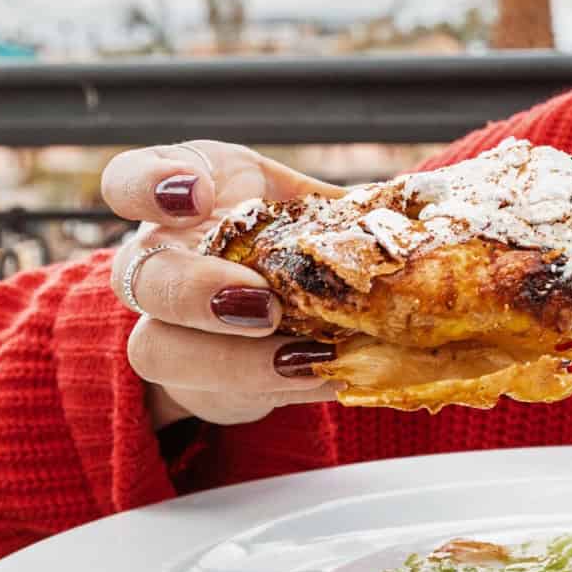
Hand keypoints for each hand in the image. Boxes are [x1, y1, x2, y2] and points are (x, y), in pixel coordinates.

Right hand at [99, 140, 347, 428]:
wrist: (274, 310)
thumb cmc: (293, 239)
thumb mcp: (314, 208)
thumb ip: (351, 209)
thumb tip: (441, 210)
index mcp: (189, 197)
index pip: (130, 179)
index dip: (150, 183)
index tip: (199, 193)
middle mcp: (161, 257)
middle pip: (141, 274)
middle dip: (194, 291)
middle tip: (260, 304)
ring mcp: (166, 325)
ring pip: (157, 348)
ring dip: (231, 358)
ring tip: (303, 358)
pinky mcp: (193, 381)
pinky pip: (211, 392)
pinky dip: (273, 386)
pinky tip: (324, 378)